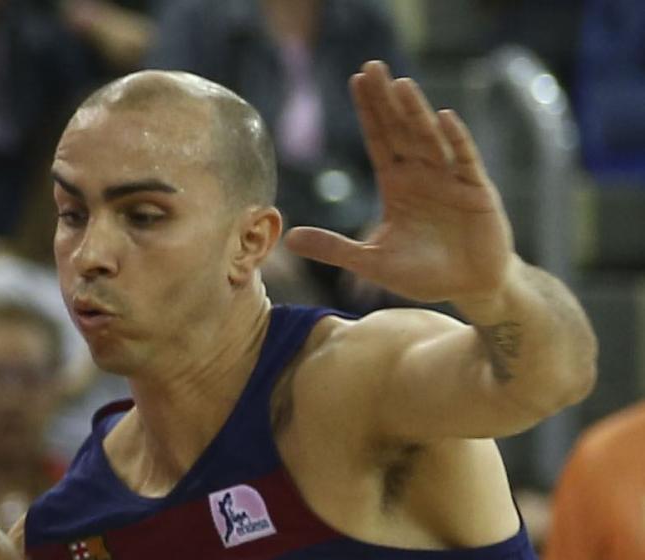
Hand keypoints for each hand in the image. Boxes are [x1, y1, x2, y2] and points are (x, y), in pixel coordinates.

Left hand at [284, 61, 514, 306]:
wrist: (470, 288)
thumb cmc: (423, 274)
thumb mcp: (371, 261)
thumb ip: (333, 248)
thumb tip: (288, 239)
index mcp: (398, 184)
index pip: (379, 139)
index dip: (368, 111)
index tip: (356, 80)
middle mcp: (422, 174)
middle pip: (400, 129)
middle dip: (386, 99)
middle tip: (372, 66)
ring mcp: (450, 179)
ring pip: (429, 138)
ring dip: (415, 112)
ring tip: (400, 84)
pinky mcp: (476, 190)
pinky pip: (464, 160)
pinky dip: (455, 139)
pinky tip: (443, 118)